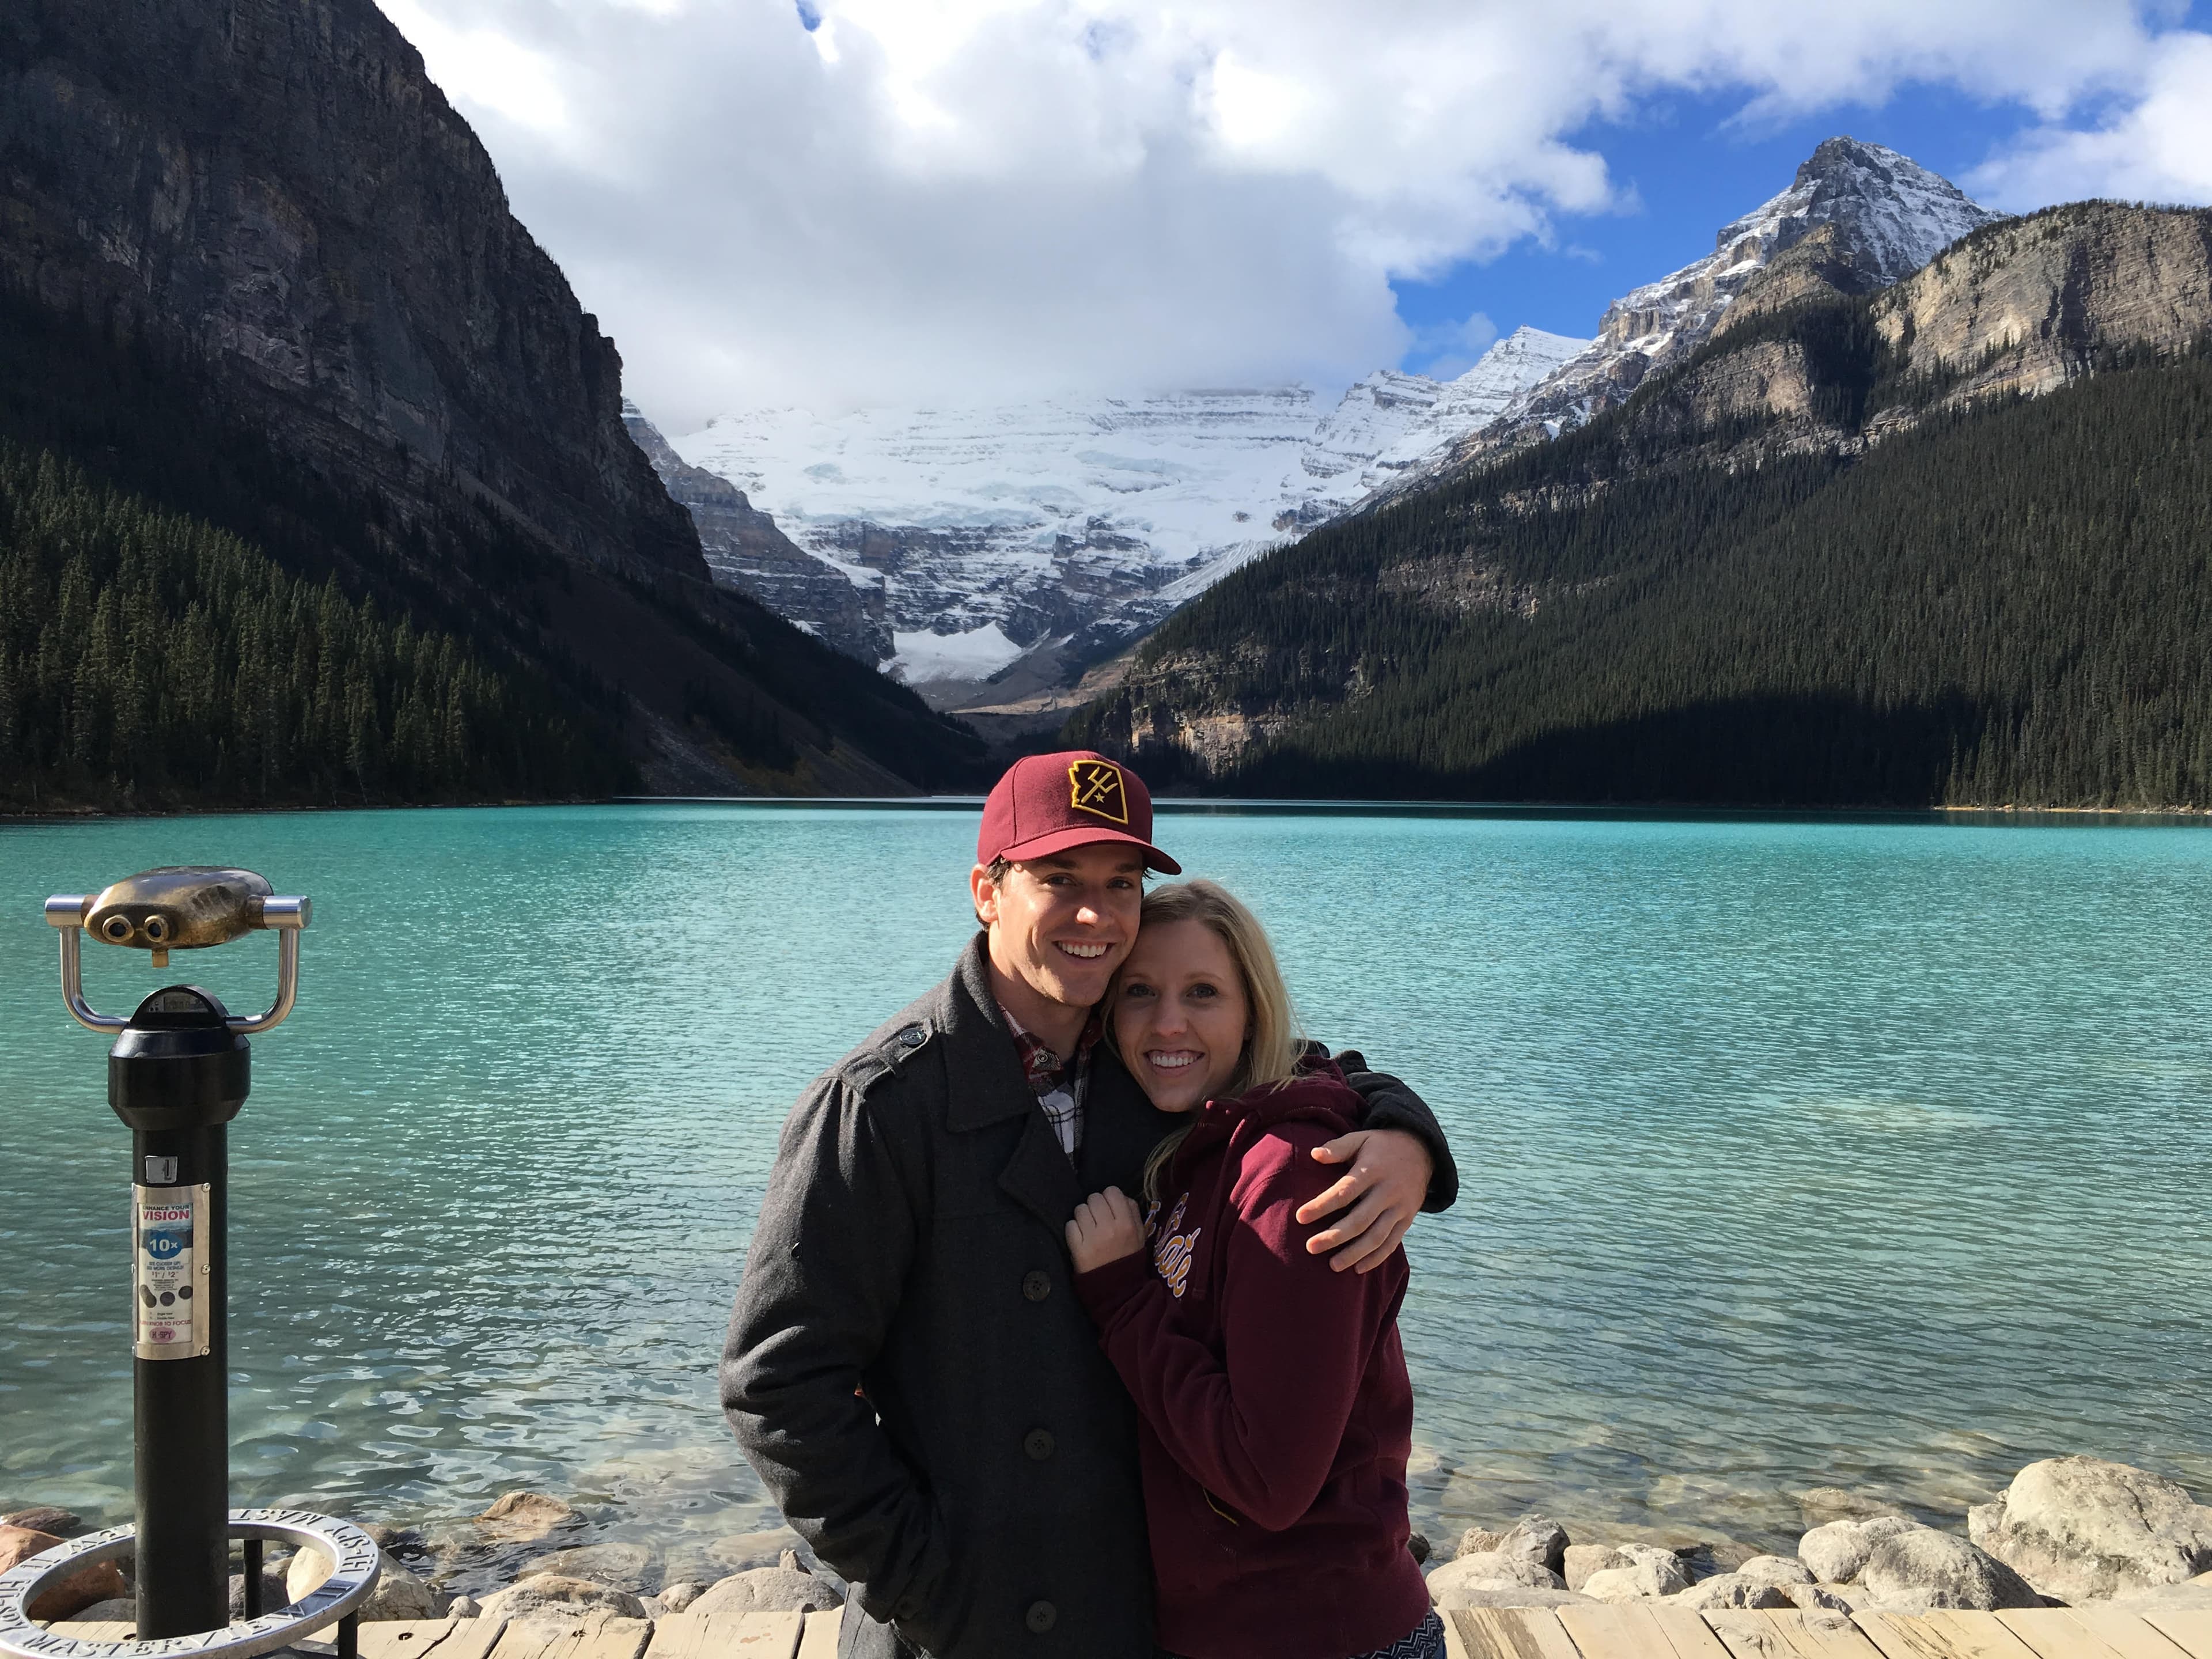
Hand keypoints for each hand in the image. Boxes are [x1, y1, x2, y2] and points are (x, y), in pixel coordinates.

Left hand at [1066, 1187, 1144, 1272]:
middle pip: (1094, 1198)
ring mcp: (1092, 1238)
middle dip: (1094, 1206)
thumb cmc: (1128, 1258)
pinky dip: (1073, 1230)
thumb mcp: (1140, 1234)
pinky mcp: (1078, 1249)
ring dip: (1083, 1217)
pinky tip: (1081, 1238)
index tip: (1108, 1207)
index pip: (1112, 1191)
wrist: (1118, 1290)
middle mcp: (1110, 1228)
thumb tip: (1119, 1196)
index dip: (1109, 1198)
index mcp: (1127, 1223)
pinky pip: (1070, 1225)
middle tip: (1097, 1219)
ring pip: (1080, 1209)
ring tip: (1088, 1228)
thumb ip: (1132, 1211)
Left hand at [1296, 1128, 1430, 1273]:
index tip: (1300, 1217)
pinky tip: (1358, 1268)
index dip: (1322, 1205)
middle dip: (1334, 1236)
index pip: (1345, 1191)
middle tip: (1310, 1247)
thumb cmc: (1381, 1146)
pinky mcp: (1407, 1219)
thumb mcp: (1361, 1139)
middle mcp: (1388, 1191)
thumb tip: (1314, 1154)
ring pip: (1377, 1236)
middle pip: (1360, 1219)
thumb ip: (1338, 1147)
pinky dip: (1376, 1258)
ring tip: (1332, 1265)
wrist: (1422, 1151)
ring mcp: (1400, 1208)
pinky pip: (1392, 1243)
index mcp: (1372, 1170)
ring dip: (1354, 1253)